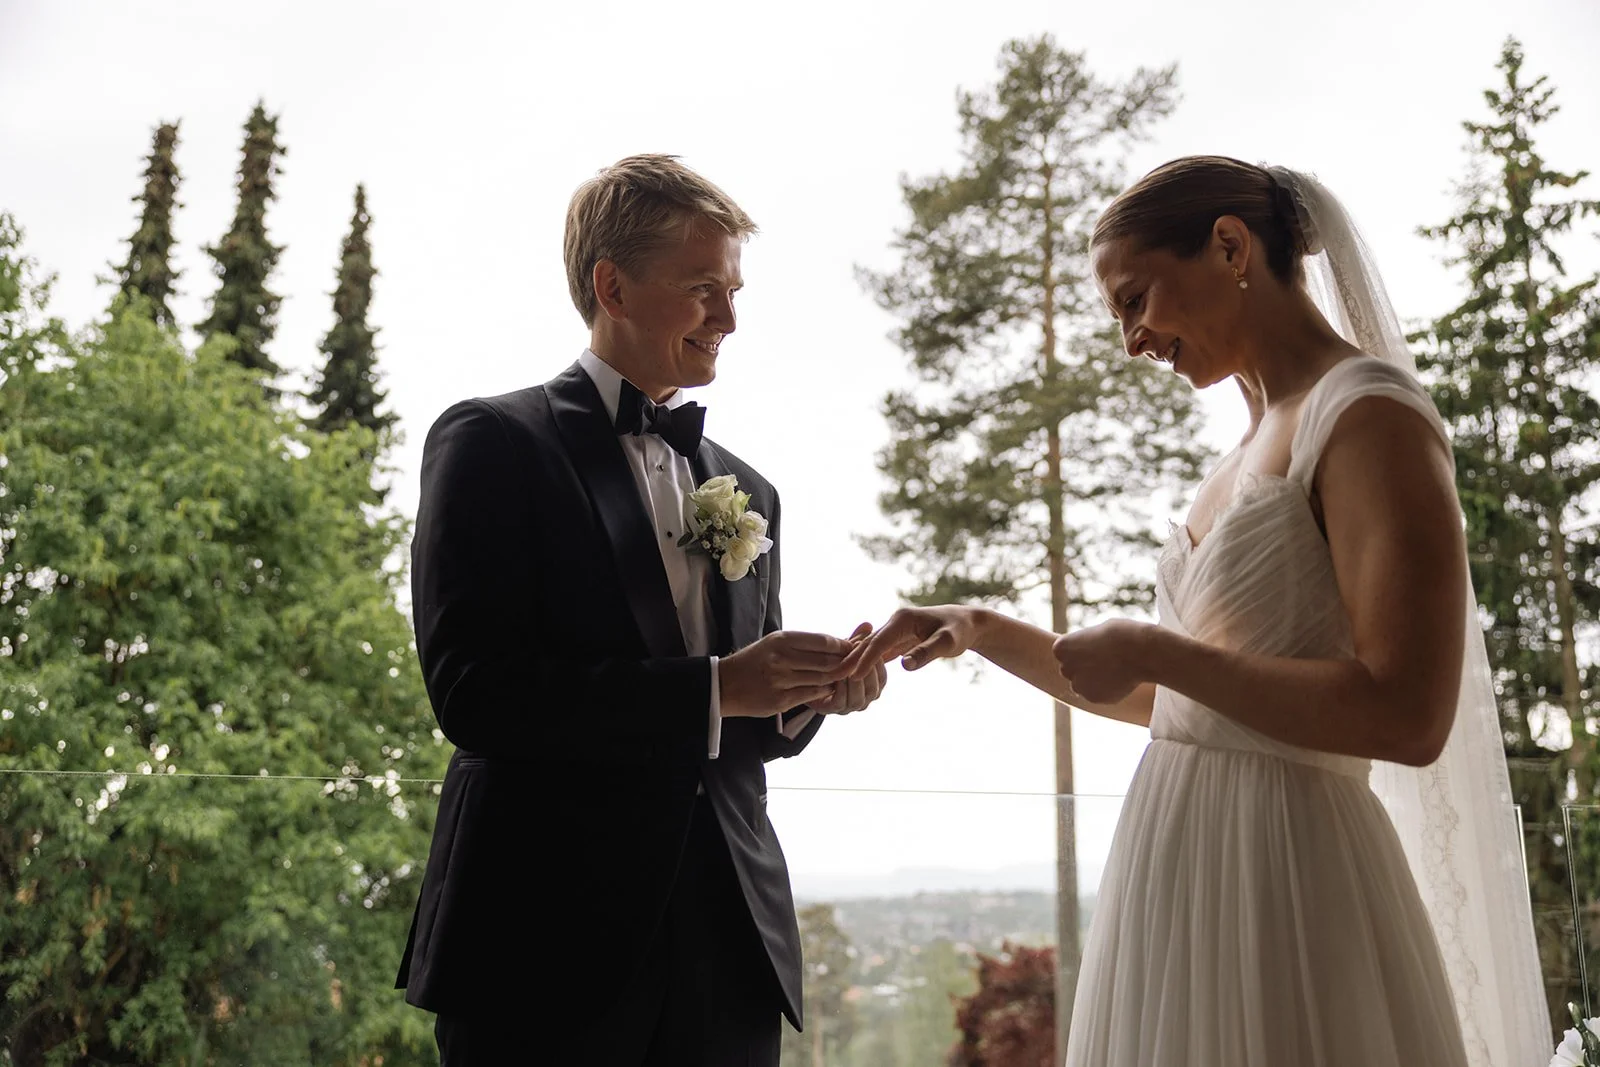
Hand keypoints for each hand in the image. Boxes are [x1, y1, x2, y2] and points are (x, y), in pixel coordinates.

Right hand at [720, 630, 852, 718]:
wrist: (725, 684)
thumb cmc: (755, 661)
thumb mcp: (775, 643)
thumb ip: (804, 644)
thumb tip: (839, 644)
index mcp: (782, 640)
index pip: (823, 641)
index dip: (843, 645)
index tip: (854, 648)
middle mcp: (781, 659)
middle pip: (827, 660)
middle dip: (845, 662)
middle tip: (857, 664)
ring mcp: (781, 681)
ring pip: (822, 679)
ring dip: (837, 678)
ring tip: (845, 676)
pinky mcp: (781, 701)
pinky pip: (812, 694)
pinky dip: (824, 691)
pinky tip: (828, 688)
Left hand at [809, 623, 888, 714]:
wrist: (806, 676)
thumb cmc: (831, 661)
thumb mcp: (845, 649)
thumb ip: (857, 639)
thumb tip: (868, 624)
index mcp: (871, 685)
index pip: (882, 679)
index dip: (878, 665)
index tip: (872, 650)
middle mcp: (863, 700)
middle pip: (873, 691)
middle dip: (867, 673)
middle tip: (860, 657)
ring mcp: (848, 707)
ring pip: (859, 699)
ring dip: (854, 681)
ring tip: (849, 666)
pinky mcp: (832, 709)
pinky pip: (841, 701)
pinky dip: (840, 688)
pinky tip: (837, 675)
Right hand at [840, 605, 982, 679]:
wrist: (968, 623)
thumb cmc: (959, 631)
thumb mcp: (947, 642)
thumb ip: (926, 653)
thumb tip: (904, 666)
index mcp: (903, 619)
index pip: (879, 642)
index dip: (865, 659)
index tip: (852, 675)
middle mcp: (895, 622)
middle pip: (870, 643)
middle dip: (852, 660)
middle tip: (832, 676)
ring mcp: (896, 630)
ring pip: (871, 647)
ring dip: (855, 661)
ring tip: (837, 677)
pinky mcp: (898, 638)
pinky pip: (879, 651)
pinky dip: (866, 661)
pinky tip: (855, 673)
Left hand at [1052, 620, 1156, 704]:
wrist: (1142, 652)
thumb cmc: (1121, 635)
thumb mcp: (1096, 633)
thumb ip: (1083, 646)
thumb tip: (1083, 657)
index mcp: (1061, 648)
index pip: (1064, 653)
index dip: (1082, 649)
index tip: (1097, 646)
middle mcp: (1065, 668)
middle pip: (1070, 670)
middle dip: (1084, 667)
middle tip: (1107, 659)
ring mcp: (1078, 686)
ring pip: (1083, 685)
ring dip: (1093, 680)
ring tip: (1115, 669)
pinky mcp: (1093, 699)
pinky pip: (1097, 694)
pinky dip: (1106, 689)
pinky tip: (1120, 679)